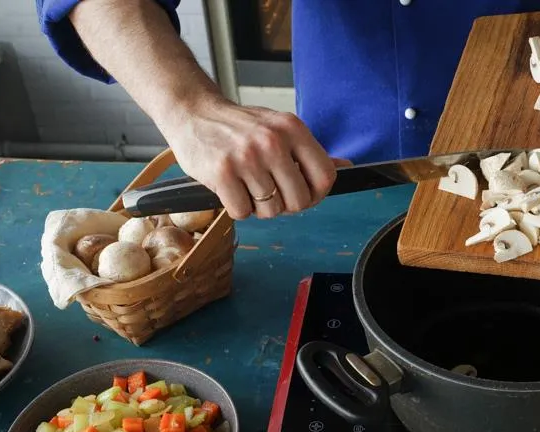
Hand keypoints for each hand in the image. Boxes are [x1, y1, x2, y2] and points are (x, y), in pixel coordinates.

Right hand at [160, 95, 342, 219]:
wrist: (193, 111)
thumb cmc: (240, 126)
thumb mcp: (280, 128)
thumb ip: (309, 152)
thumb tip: (347, 167)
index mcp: (292, 129)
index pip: (325, 177)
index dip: (317, 195)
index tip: (304, 195)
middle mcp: (273, 142)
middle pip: (299, 201)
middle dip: (286, 205)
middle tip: (270, 192)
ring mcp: (247, 157)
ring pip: (271, 210)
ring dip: (259, 207)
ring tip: (248, 186)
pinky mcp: (221, 172)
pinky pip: (242, 212)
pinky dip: (237, 207)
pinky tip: (231, 188)